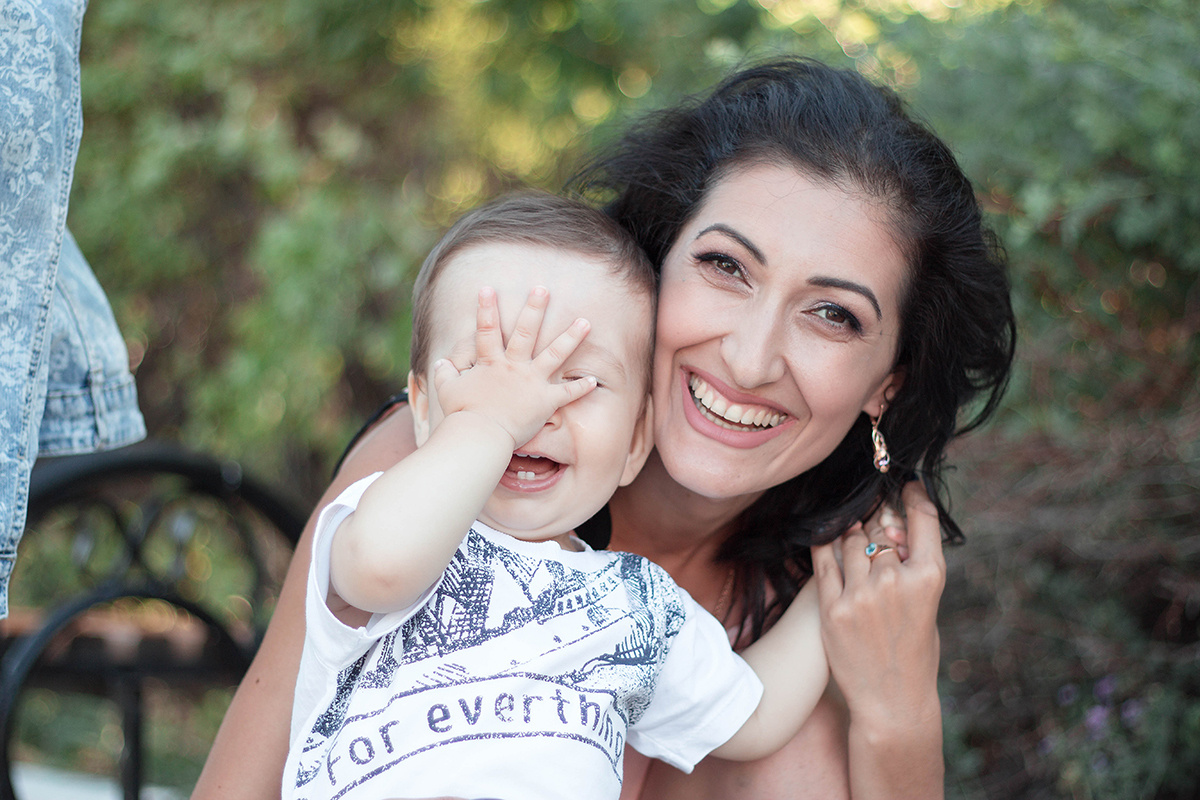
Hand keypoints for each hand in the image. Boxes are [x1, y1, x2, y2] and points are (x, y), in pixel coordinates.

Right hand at [432, 286, 595, 447]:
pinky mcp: (545, 402)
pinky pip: (566, 394)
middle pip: (526, 332)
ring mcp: (532, 383)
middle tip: (544, 289)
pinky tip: (593, 380)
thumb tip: (438, 363)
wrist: (480, 434)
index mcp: (491, 363)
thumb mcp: (447, 391)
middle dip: (535, 308)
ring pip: (555, 354)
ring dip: (571, 338)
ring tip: (585, 322)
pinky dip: (580, 388)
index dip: (486, 309)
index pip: (487, 330)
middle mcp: (514, 367)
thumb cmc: (462, 414)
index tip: (488, 288)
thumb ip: (443, 374)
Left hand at [811, 482, 944, 729]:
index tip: (905, 486)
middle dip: (876, 524)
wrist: (892, 702)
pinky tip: (826, 540)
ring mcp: (861, 594)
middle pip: (878, 529)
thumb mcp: (927, 605)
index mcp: (929, 578)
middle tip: (873, 523)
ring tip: (853, 542)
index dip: (911, 496)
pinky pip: (822, 561)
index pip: (921, 519)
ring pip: (848, 541)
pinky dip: (823, 547)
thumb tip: (889, 527)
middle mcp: (895, 581)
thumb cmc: (914, 652)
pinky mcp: (832, 608)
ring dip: (849, 537)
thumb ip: (910, 567)